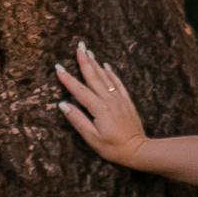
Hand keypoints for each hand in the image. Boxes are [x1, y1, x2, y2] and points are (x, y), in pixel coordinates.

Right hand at [55, 42, 148, 165]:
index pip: (79, 90)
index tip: (58, 67)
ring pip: (105, 77)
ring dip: (96, 63)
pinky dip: (111, 73)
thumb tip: (63, 105)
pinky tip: (106, 65)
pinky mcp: (127, 102)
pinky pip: (118, 83)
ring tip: (88, 51)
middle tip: (78, 46)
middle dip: (84, 61)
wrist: (139, 150)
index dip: (67, 79)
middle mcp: (109, 100)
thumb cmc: (114, 148)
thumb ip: (78, 120)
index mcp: (99, 109)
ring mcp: (119, 99)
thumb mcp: (92, 139)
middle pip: (94, 77)